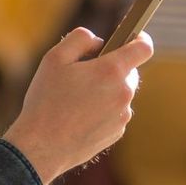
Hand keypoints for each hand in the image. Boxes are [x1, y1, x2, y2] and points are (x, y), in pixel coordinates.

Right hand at [2, 28, 154, 184]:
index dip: (140, 39)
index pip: (143, 48)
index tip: (133, 37)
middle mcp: (123, 93)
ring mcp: (122, 115)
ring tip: (76, 100)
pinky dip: (103, 110)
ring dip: (106, 91)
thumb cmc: (46, 100)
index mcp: (112, 71)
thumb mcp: (55, 58)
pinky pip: (115, 113)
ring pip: (120, 93)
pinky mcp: (117, 133)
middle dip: (112, 68)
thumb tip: (98, 42)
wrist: (42, 146)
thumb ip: (80, 39)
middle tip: (85, 74)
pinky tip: (79, 116)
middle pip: (130, 71)